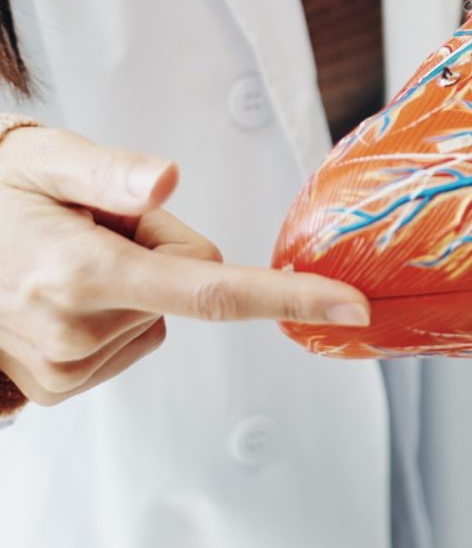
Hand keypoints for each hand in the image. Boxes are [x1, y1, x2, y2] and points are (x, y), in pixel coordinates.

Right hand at [0, 127, 370, 405]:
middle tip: (94, 227)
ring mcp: (63, 367)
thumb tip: (167, 180)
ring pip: (163, 316)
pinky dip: (117, 313)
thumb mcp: (46, 160)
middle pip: (193, 285)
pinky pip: (134, 340)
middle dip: (162, 250)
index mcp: (81, 272)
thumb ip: (110, 172)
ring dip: (135, 283)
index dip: (288, 295)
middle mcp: (73, 330)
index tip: (349, 305)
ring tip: (70, 257)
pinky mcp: (58, 387)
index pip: (211, 289)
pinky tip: (66, 293)